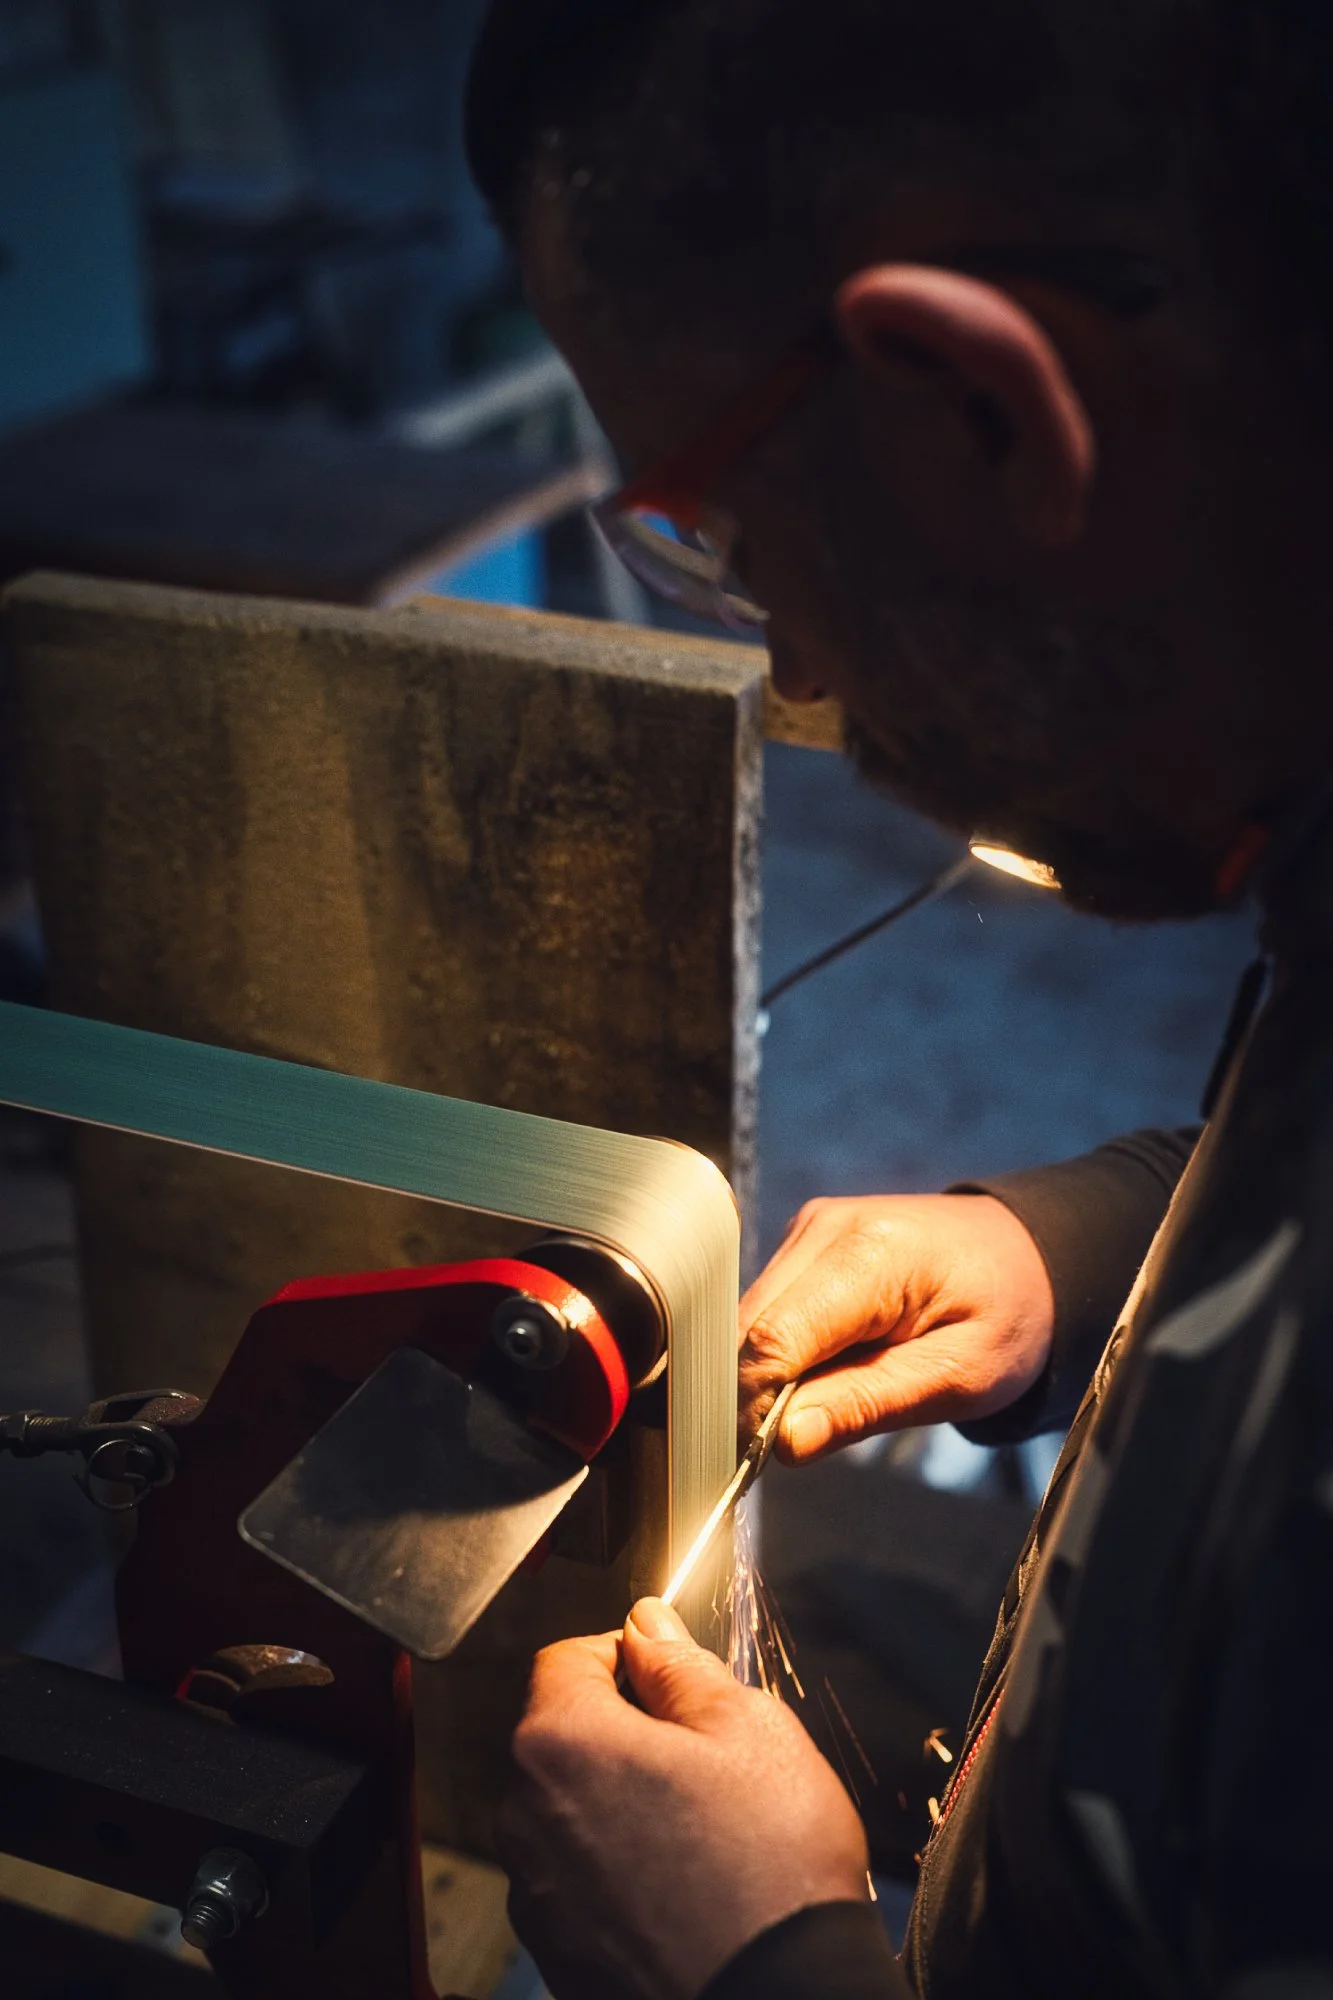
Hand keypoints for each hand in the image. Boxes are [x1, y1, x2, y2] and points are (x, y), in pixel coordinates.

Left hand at [497, 1597, 870, 1999]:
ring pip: (570, 1811)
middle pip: (563, 1736)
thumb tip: (646, 1626)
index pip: (566, 1657)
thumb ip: (681, 1665)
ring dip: (619, 1802)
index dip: (624, 1652)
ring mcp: (536, 1895)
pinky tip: (683, 1885)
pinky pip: (577, 1881)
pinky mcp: (557, 1953)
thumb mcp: (746, 1729)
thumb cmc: (769, 1870)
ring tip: (701, 1830)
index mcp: (561, 1743)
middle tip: (702, 1755)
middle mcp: (524, 1818)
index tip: (668, 1671)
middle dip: (624, 1731)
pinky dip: (617, 1869)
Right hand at [739, 1192, 1054, 1461]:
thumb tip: (784, 1442)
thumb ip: (868, 1405)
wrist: (1023, 1257)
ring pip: (748, 1323)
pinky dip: (781, 1355)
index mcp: (870, 1253)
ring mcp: (810, 1230)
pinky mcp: (803, 1244)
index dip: (755, 1407)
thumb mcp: (958, 1377)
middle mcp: (826, 1228)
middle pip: (749, 1330)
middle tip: (792, 1449)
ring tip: (822, 1407)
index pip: (774, 1339)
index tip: (761, 1460)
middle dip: (757, 1397)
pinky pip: (767, 1311)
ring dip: (768, 1377)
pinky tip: (823, 1374)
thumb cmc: (1005, 1314)